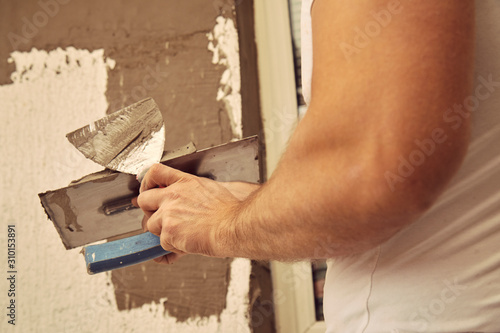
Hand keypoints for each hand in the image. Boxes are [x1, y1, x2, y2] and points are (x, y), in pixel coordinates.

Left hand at [136, 163, 259, 263]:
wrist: (233, 226)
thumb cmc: (229, 211)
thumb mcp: (210, 190)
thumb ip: (191, 193)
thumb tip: (186, 201)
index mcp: (184, 182)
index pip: (155, 173)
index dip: (147, 182)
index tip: (147, 190)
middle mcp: (173, 195)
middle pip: (144, 200)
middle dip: (149, 211)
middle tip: (159, 219)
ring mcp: (168, 214)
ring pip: (151, 225)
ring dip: (162, 233)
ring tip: (181, 236)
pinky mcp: (168, 232)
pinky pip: (162, 244)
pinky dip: (173, 249)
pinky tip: (187, 245)